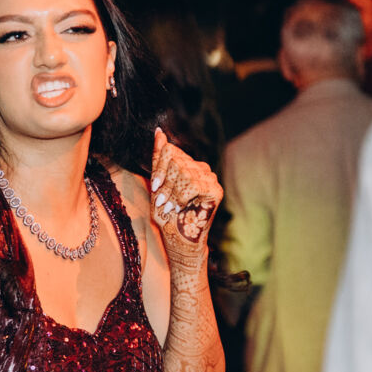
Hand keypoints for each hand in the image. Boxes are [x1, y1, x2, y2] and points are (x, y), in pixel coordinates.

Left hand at [150, 127, 221, 260]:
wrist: (177, 239)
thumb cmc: (166, 214)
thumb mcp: (157, 184)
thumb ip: (159, 159)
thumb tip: (159, 131)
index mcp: (188, 164)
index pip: (170, 150)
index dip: (159, 169)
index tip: (155, 188)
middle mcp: (201, 168)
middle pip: (175, 160)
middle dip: (164, 183)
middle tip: (162, 201)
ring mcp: (210, 178)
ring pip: (183, 171)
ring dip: (171, 192)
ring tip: (169, 206)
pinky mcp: (216, 190)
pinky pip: (192, 183)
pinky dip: (180, 197)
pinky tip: (179, 208)